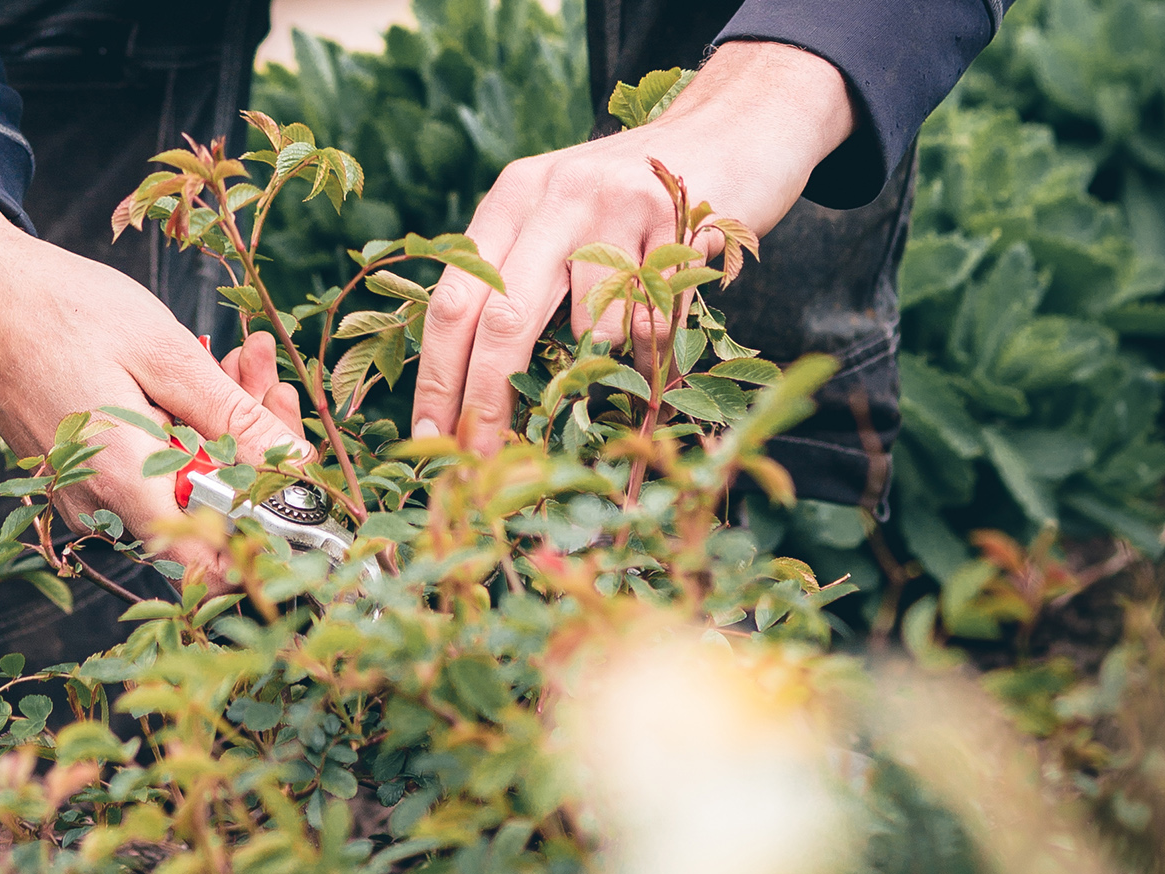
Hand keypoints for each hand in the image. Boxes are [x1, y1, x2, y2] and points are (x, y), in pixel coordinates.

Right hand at [0, 190, 307, 576]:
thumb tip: (297, 465)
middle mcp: (99, 508)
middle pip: (206, 514)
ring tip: (232, 359)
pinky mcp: (78, 482)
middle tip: (261, 370)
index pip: (211, 560)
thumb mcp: (164, 351)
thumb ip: (232, 418)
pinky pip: (147, 477)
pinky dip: (183, 433)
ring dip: (221, 434)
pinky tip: (192, 379)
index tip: (292, 467)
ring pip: (181, 492)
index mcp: (122, 481)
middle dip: (252, 449)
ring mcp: (83, 498)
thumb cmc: (60, 310)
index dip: (263, 527)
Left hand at [413, 41, 856, 452]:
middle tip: (482, 457)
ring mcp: (615, 204)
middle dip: (487, 400)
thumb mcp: (557, 212)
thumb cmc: (631, 194)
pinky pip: (654, 319)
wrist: (735, 124)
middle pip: (501, 321)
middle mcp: (553, 196)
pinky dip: (652, 344)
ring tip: (620, 344)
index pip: (452, 300)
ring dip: (600, 363)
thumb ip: (516, 272)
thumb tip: (469, 380)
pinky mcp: (676, 220)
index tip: (429, 434)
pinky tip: (662, 316)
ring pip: (591, 328)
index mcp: (511, 199)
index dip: (436, 376)